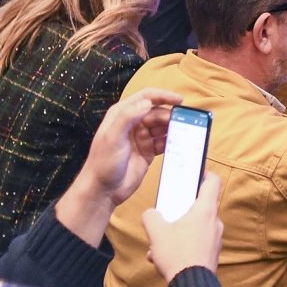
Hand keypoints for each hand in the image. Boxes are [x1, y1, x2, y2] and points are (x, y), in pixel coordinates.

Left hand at [57, 90, 179, 242]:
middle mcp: (133, 124)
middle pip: (157, 113)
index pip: (146, 98)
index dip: (163, 96)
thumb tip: (147, 102)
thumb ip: (127, 117)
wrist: (103, 190)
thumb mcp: (113, 137)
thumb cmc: (103, 163)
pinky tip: (178, 145)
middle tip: (182, 124)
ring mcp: (141, 138)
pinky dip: (171, 142)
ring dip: (172, 129)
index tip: (179, 101)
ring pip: (162, 127)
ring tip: (183, 133)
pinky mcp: (148, 152)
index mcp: (122, 114)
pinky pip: (164, 142)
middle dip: (170, 116)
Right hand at [146, 171, 223, 281]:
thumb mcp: (156, 231)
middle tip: (166, 217)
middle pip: (200, 208)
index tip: (195, 173)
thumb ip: (151, 217)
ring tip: (158, 246)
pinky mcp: (212, 255)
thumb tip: (151, 214)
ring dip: (176, 234)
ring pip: (195, 229)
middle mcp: (215, 222)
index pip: (213, 182)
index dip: (205, 173)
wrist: (190, 285)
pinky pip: (195, 245)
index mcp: (205, 210)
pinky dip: (181, 248)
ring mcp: (215, 240)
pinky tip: (163, 259)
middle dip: (180, 212)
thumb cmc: (177, 253)